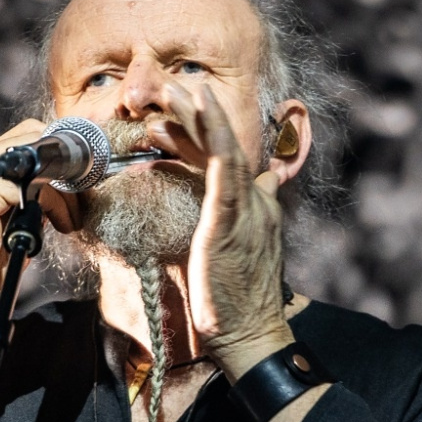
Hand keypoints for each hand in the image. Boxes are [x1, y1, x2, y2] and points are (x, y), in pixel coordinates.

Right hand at [0, 120, 79, 310]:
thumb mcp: (11, 219)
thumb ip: (28, 195)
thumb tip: (61, 185)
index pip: (28, 137)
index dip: (56, 158)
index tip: (76, 187)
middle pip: (35, 140)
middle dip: (64, 172)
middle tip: (76, 205)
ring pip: (36, 163)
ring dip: (60, 194)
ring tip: (67, 221)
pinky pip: (29, 187)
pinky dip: (48, 206)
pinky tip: (55, 225)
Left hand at [150, 82, 292, 376]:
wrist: (251, 336)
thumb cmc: (236, 306)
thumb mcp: (236, 259)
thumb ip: (233, 229)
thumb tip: (223, 212)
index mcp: (255, 210)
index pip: (227, 161)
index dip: (199, 137)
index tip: (166, 124)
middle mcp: (256, 201)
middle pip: (225, 145)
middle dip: (197, 114)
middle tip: (166, 89)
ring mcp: (247, 208)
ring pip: (224, 145)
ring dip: (200, 112)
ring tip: (173, 86)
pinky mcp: (231, 218)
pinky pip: (224, 166)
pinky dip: (214, 131)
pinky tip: (200, 106)